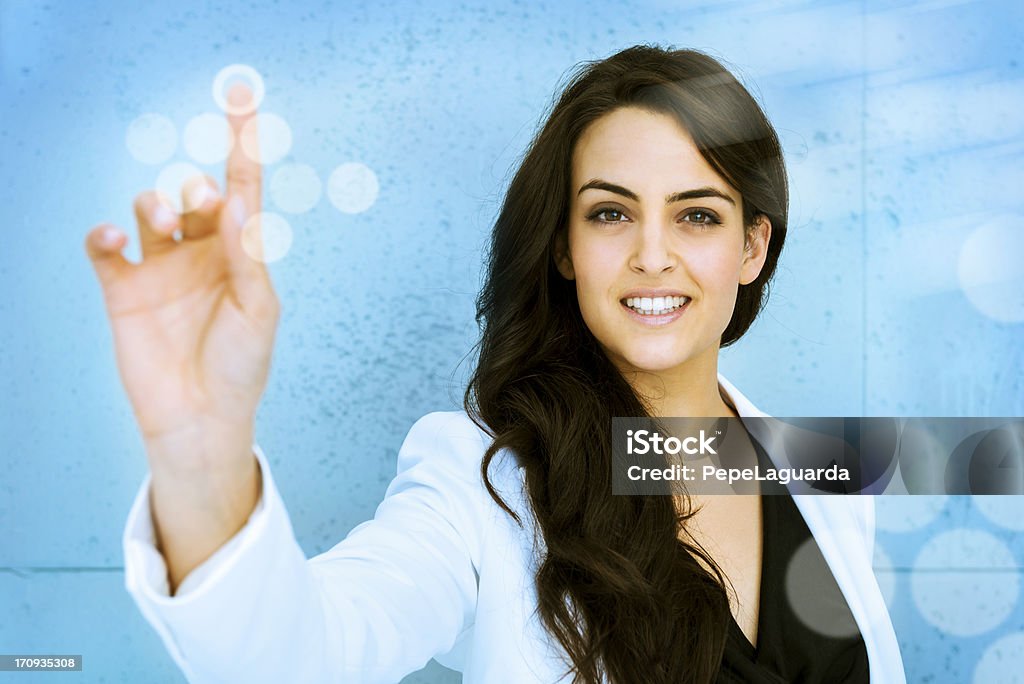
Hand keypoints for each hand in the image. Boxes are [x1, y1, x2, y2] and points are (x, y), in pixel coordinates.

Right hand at [85, 84, 278, 474]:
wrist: (200, 417)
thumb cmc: (241, 366)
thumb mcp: (258, 311)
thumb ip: (246, 255)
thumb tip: (234, 200)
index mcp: (240, 252)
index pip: (241, 186)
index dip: (241, 141)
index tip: (239, 94)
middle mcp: (201, 252)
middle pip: (193, 192)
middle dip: (194, 187)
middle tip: (197, 205)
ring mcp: (161, 268)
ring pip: (150, 208)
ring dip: (155, 203)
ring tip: (162, 220)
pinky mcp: (124, 289)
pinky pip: (105, 247)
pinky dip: (105, 234)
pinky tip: (114, 240)